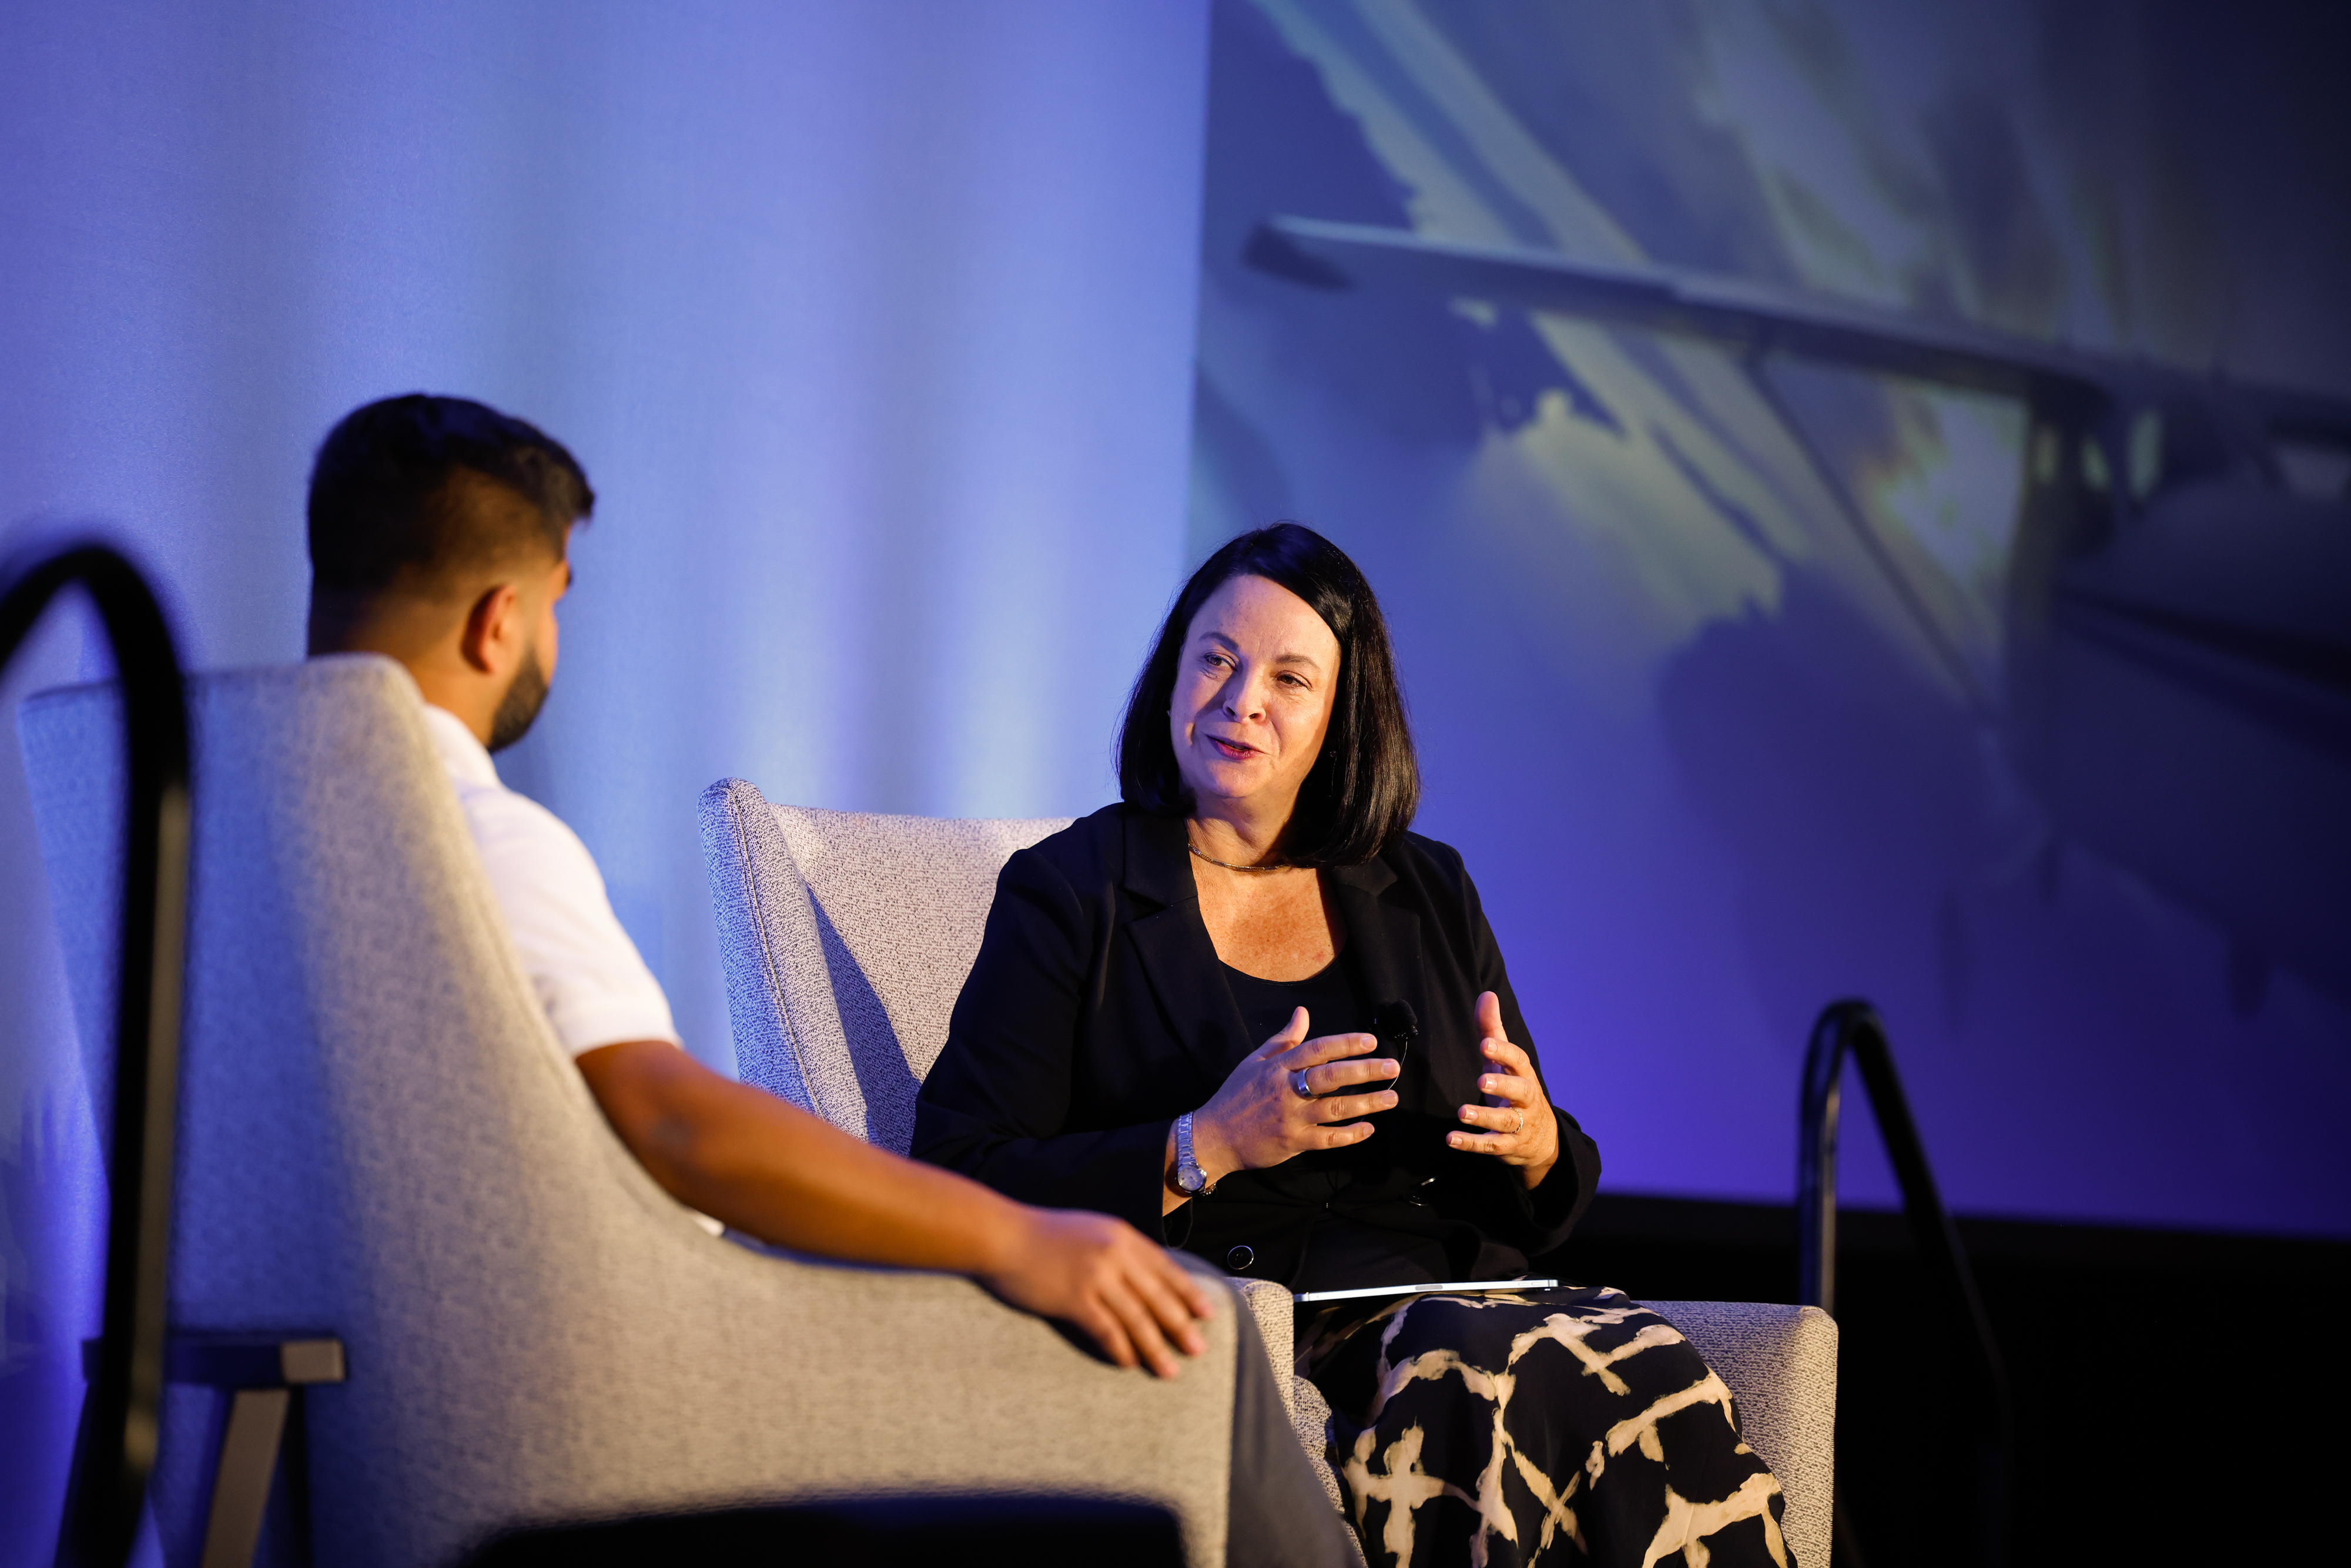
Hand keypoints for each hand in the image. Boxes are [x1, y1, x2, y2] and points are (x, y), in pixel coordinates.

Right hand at [980, 1207, 1217, 1377]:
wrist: (1004, 1236)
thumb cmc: (1045, 1235)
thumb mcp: (1091, 1230)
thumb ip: (1118, 1249)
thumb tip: (1145, 1276)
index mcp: (1122, 1236)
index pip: (1165, 1268)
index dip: (1187, 1292)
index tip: (1206, 1313)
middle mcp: (1114, 1254)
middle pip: (1157, 1296)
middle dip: (1181, 1325)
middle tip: (1199, 1350)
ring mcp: (1094, 1276)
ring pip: (1136, 1317)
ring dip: (1155, 1347)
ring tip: (1170, 1370)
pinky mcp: (1073, 1298)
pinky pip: (1105, 1329)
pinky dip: (1120, 1349)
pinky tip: (1129, 1364)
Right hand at [1189, 1007, 1399, 1184]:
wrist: (1212, 1137)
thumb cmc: (1235, 1095)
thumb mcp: (1254, 1061)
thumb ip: (1284, 1038)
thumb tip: (1303, 1011)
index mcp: (1277, 1067)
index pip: (1317, 1049)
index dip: (1345, 1043)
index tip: (1371, 1041)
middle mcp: (1286, 1090)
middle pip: (1332, 1077)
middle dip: (1365, 1071)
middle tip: (1392, 1067)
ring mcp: (1290, 1118)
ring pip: (1335, 1108)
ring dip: (1367, 1103)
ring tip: (1391, 1098)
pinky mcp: (1292, 1143)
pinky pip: (1328, 1138)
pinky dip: (1350, 1134)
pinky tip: (1368, 1128)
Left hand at [1446, 991, 1558, 1187]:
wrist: (1543, 1139)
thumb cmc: (1515, 1090)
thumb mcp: (1504, 1062)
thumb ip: (1492, 1030)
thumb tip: (1487, 994)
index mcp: (1523, 1074)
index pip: (1518, 1060)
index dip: (1502, 1052)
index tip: (1484, 1044)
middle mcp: (1526, 1100)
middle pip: (1520, 1092)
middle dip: (1502, 1086)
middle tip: (1480, 1081)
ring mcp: (1519, 1125)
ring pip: (1505, 1123)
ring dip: (1483, 1118)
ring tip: (1461, 1113)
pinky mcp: (1508, 1147)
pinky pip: (1491, 1146)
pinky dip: (1471, 1143)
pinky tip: (1451, 1139)